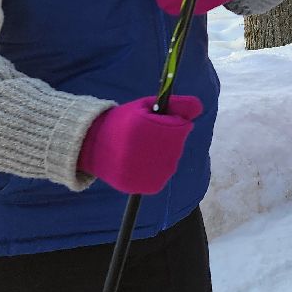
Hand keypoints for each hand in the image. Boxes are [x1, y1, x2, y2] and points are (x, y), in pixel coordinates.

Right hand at [78, 94, 203, 194]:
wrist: (92, 147)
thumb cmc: (124, 122)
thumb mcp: (146, 106)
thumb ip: (175, 105)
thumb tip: (198, 108)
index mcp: (152, 128)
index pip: (182, 125)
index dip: (170, 122)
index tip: (153, 122)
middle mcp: (155, 152)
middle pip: (177, 144)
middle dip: (166, 138)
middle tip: (142, 138)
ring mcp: (153, 172)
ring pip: (171, 160)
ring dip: (160, 155)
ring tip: (137, 150)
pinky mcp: (150, 186)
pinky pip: (162, 175)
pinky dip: (155, 169)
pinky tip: (138, 163)